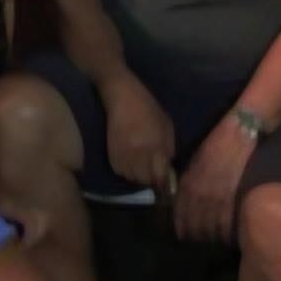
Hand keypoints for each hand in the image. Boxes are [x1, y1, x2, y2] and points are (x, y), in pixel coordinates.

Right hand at [103, 73, 175, 188]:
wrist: (121, 96)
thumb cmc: (148, 109)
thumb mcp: (167, 127)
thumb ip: (168, 149)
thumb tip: (167, 168)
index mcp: (154, 148)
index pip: (161, 177)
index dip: (166, 183)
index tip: (169, 183)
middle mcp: (137, 156)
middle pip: (146, 181)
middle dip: (152, 179)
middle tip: (156, 172)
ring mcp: (122, 157)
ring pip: (132, 178)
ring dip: (140, 176)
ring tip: (144, 166)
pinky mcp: (111, 156)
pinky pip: (122, 172)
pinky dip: (128, 171)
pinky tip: (132, 161)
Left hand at [174, 116, 255, 242]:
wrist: (244, 130)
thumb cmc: (221, 141)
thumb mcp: (199, 159)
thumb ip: (193, 178)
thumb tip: (186, 196)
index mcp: (189, 181)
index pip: (181, 212)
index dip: (182, 226)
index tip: (183, 236)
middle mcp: (200, 192)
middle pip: (195, 224)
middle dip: (196, 236)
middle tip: (199, 245)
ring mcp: (219, 196)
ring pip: (211, 228)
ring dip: (211, 238)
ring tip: (214, 245)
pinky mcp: (237, 197)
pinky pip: (228, 223)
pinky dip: (227, 234)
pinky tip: (229, 239)